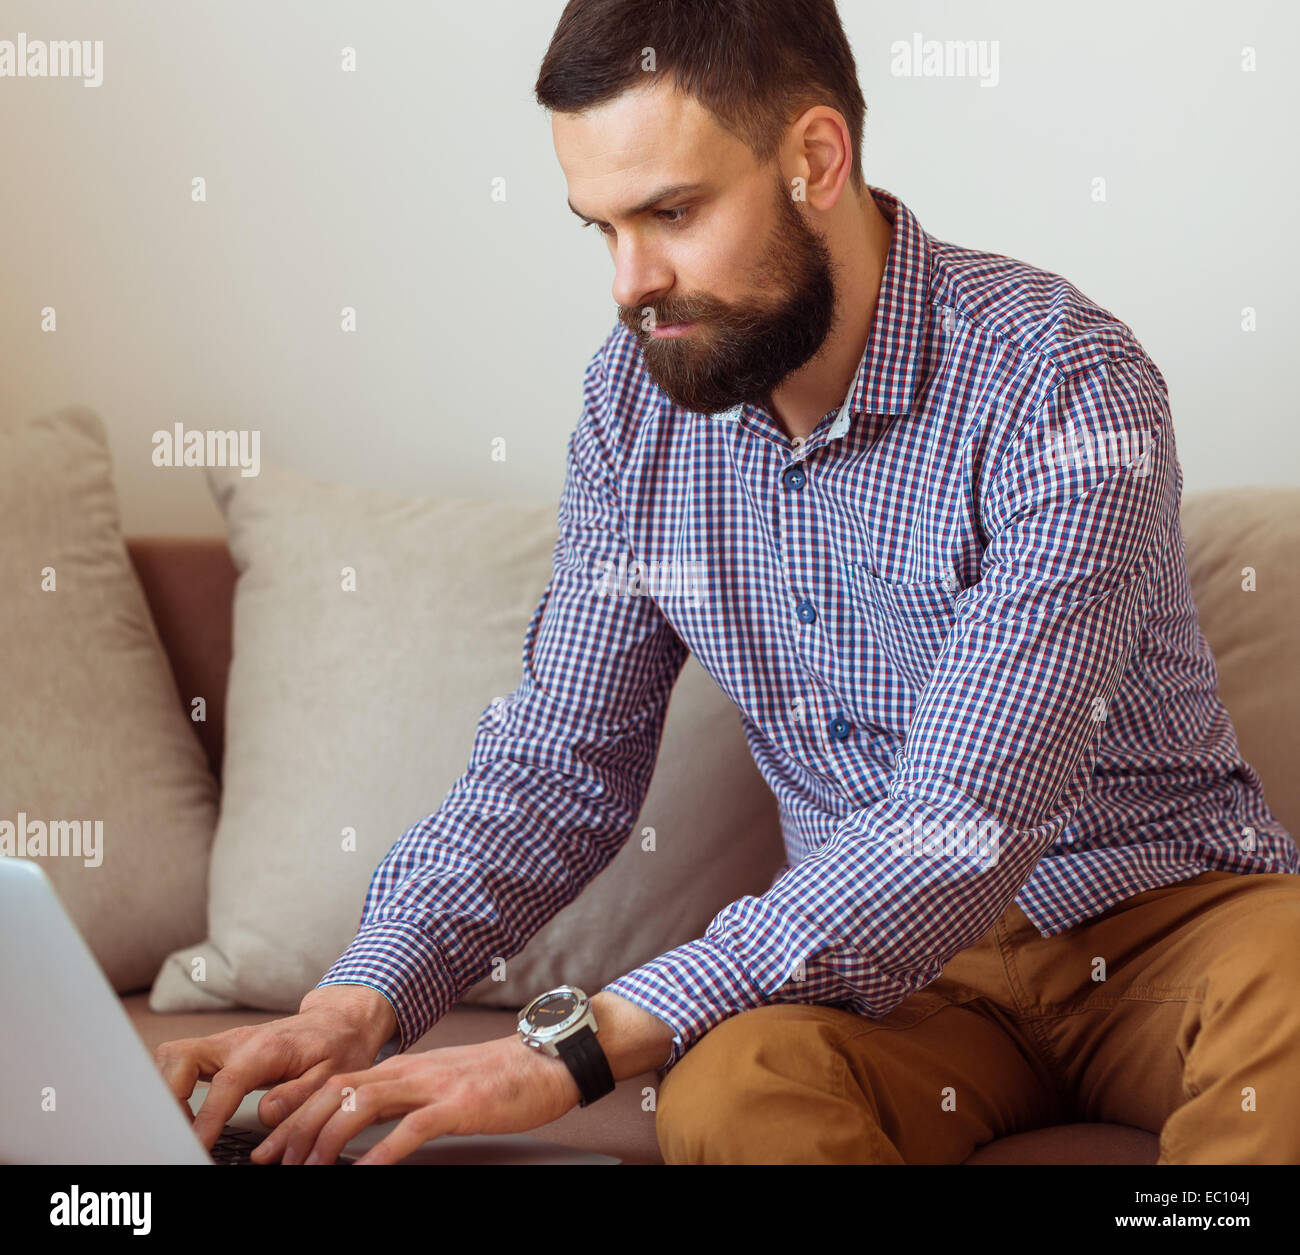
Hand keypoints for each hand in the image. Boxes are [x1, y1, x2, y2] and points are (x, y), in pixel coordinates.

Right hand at [152, 984, 397, 1150]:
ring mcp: (226, 1043)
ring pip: (173, 1056)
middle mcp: (238, 1040)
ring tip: (181, 1127)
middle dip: (169, 1096)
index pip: (226, 1083)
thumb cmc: (338, 1045)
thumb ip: (298, 1098)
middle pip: (180, 1057)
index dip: (207, 1117)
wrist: (341, 1019)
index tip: (196, 1145)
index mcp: (265, 1048)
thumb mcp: (331, 1076)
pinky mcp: (221, 1050)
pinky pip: (182, 1062)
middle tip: (180, 1132)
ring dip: (166, 1091)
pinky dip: (172, 1086)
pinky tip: (185, 1114)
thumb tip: (265, 1115)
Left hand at [249, 1034, 581, 1163]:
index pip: (334, 1085)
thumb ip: (401, 1102)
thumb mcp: (438, 1084)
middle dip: (296, 1129)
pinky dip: (381, 1154)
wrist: (546, 1059)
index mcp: (402, 1068)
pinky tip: (363, 1173)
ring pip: (362, 1105)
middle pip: (336, 1093)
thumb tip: (362, 1129)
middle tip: (271, 1162)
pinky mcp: (458, 1104)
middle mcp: (410, 1071)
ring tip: (307, 1170)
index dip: (296, 1115)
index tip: (269, 1145)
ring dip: (326, 1140)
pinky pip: (411, 1129)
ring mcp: (433, 1085)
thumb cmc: (497, 1078)